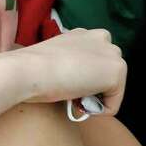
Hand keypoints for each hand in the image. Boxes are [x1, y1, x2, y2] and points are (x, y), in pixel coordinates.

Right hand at [5, 27, 125, 113]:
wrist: (28, 70)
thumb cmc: (31, 69)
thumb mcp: (53, 60)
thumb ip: (69, 64)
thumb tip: (76, 81)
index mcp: (84, 34)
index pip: (95, 62)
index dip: (81, 79)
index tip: (64, 83)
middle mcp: (102, 38)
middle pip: (106, 74)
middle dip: (92, 88)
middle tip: (68, 91)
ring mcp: (112, 54)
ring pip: (112, 89)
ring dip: (94, 98)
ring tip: (72, 95)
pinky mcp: (116, 73)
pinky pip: (113, 105)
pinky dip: (98, 111)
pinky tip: (78, 102)